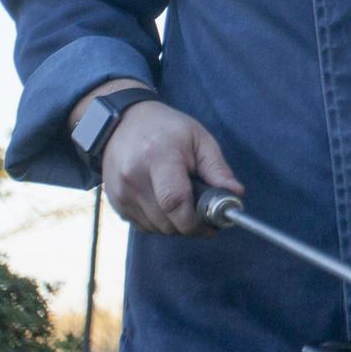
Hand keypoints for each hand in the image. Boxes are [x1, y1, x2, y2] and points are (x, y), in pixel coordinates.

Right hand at [101, 100, 244, 236]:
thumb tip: (235, 195)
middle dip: (189, 224)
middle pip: (166, 221)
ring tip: (183, 202)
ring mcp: (121, 192)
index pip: (174, 201)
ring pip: (155, 228)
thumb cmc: (166, 129)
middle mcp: (134, 177)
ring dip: (174, 224)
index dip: (194, 221)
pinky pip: (142, 226)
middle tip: (202, 213)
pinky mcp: (115, 203)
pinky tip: (164, 203)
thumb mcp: (199, 139)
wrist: (123, 123)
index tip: (211, 224)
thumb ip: (217, 169)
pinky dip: (158, 222)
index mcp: (159, 157)